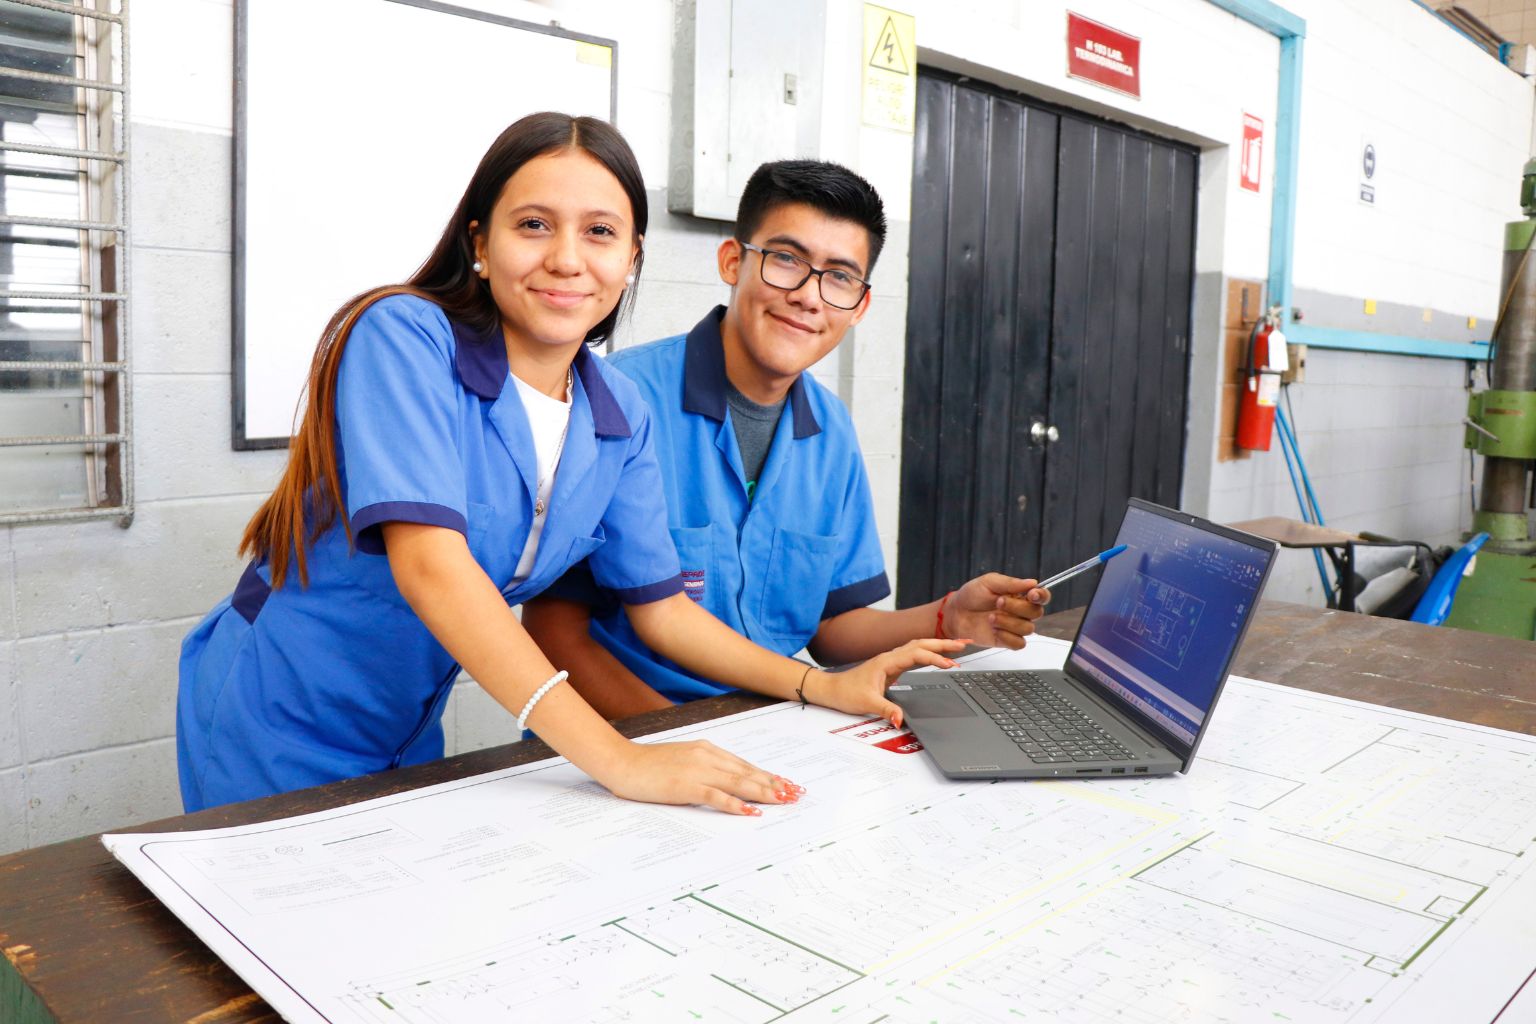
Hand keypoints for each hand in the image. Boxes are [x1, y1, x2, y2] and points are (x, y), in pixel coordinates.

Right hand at [594, 738, 804, 815]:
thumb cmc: (648, 764)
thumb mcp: (682, 759)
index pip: (744, 765)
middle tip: (796, 793)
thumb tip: (725, 780)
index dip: (767, 775)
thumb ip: (703, 766)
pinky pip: (716, 796)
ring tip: (784, 800)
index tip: (785, 783)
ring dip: (764, 792)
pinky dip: (735, 804)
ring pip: (739, 782)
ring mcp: (697, 770)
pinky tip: (750, 811)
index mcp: (707, 750)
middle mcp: (707, 757)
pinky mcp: (686, 785)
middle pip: (748, 773)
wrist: (621, 762)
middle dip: (774, 784)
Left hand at [807, 638, 966, 726]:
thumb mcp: (866, 703)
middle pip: (922, 644)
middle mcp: (890, 658)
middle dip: (944, 644)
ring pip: (919, 647)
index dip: (935, 659)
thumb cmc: (845, 693)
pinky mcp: (892, 668)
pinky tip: (938, 657)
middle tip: (966, 643)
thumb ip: (885, 710)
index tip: (950, 665)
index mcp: (886, 662)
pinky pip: (915, 655)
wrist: (831, 690)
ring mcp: (891, 661)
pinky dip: (930, 653)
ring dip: (938, 645)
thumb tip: (900, 719)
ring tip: (958, 646)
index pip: (916, 655)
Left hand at [945, 573, 1050, 649]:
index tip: (1031, 594)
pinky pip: (1019, 643)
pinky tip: (994, 630)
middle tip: (998, 602)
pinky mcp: (1006, 640)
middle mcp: (1020, 611)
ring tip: (990, 617)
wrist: (955, 613)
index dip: (1041, 596)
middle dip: (1017, 607)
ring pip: (1028, 629)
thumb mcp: (989, 582)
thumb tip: (1032, 582)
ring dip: (1009, 622)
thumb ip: (1011, 583)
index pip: (1041, 596)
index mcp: (1019, 595)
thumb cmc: (971, 595)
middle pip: (1036, 613)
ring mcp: (1014, 627)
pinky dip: (1008, 637)